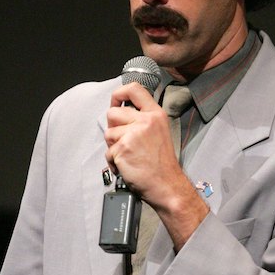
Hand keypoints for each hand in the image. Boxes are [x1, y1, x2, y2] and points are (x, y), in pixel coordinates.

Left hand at [104, 81, 208, 249]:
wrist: (167, 185)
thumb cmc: (162, 164)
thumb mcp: (159, 132)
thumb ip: (142, 120)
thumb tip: (120, 113)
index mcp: (155, 114)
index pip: (134, 89)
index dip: (119, 94)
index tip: (116, 103)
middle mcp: (145, 121)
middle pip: (113, 112)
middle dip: (113, 127)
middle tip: (124, 141)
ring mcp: (133, 134)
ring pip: (108, 133)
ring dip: (113, 146)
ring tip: (128, 155)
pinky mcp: (123, 149)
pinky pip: (108, 152)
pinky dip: (114, 162)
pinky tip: (126, 166)